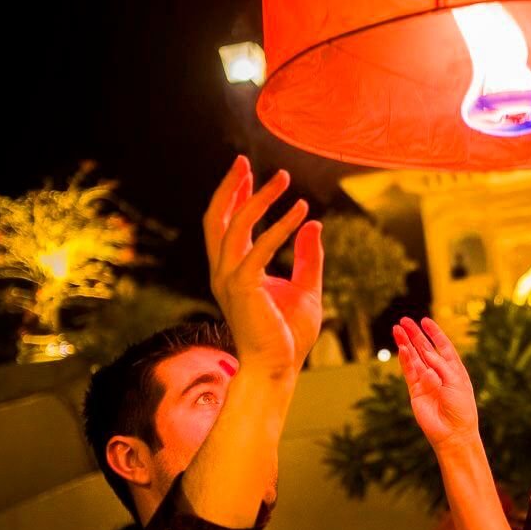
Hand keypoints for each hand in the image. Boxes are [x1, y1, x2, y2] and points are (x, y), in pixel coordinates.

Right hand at [203, 157, 322, 378]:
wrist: (278, 369)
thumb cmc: (288, 336)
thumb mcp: (306, 288)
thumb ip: (308, 256)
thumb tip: (313, 224)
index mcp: (233, 271)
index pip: (226, 225)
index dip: (235, 196)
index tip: (249, 172)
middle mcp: (223, 272)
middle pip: (216, 218)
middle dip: (229, 187)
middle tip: (244, 160)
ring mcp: (229, 279)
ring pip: (236, 226)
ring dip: (260, 198)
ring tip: (285, 179)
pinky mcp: (243, 288)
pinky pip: (260, 248)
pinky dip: (281, 227)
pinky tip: (302, 211)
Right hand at [393, 317, 479, 451]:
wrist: (453, 432)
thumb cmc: (461, 408)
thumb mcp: (456, 382)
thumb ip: (441, 366)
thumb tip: (426, 352)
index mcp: (453, 369)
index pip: (442, 346)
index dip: (434, 333)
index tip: (425, 320)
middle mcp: (439, 373)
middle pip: (425, 349)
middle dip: (415, 334)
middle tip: (404, 321)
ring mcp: (426, 381)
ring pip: (413, 358)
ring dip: (405, 344)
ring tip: (397, 329)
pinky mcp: (415, 391)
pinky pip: (409, 372)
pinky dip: (405, 360)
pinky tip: (401, 348)